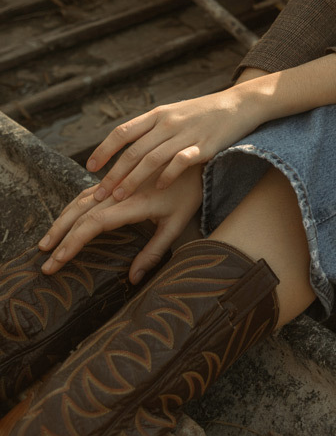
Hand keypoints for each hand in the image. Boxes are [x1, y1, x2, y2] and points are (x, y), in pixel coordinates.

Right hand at [39, 166, 203, 282]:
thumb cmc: (189, 193)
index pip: (94, 224)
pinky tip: (64, 222)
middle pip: (80, 213)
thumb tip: (134, 279)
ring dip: (61, 222)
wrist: (192, 157)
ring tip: (46, 244)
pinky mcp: (116, 177)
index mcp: (134, 203)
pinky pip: (87, 193)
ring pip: (79, 201)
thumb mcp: (177, 225)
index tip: (57, 261)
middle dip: (59, 237)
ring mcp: (115, 182)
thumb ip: (154, 252)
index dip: (73, 242)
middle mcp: (119, 190)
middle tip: (44, 261)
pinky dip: (71, 209)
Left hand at [86, 81, 270, 201]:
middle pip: (133, 151)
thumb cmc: (204, 113)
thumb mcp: (174, 114)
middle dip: (113, 174)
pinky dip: (167, 175)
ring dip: (132, 180)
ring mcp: (186, 134)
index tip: (90, 168)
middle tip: (99, 194)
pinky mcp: (204, 146)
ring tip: (119, 197)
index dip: (104, 150)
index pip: (123, 132)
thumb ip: (152, 129)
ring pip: (151, 159)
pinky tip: (157, 188)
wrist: (240, 104)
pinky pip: (180, 162)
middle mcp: (168, 123)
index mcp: (158, 114)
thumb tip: (126, 148)